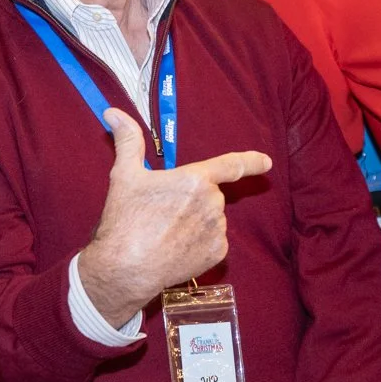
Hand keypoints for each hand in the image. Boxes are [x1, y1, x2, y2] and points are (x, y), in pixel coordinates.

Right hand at [76, 110, 271, 325]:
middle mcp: (213, 203)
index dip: (251, 161)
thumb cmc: (126, 220)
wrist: (126, 269)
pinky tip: (176, 248)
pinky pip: (213, 241)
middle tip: (163, 212)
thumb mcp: (124, 175)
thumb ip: (128, 141)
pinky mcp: (218, 254)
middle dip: (192, 199)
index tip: (266, 162)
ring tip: (166, 232)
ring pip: (211, 218)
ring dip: (196, 221)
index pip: (231, 165)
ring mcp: (218, 231)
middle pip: (209, 195)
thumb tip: (113, 112)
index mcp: (195, 180)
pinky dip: (198, 243)